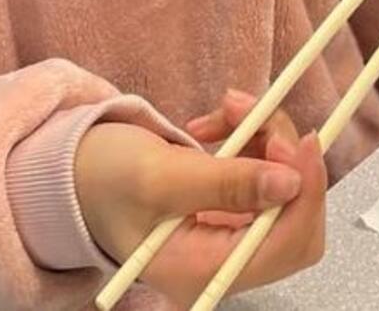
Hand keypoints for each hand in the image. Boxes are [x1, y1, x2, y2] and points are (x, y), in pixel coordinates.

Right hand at [75, 91, 326, 305]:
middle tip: (260, 114)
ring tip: (228, 107)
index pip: (286, 245)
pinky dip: (251, 138)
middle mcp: (222, 261)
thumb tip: (290, 184)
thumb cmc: (102, 178)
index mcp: (202, 271)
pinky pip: (263, 171)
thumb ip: (226, 184)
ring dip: (266, 138)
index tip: (303, 140)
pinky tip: (219, 122)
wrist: (72, 171)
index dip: (306, 192)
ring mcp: (227, 234)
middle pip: (294, 217)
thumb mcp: (160, 176)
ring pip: (283, 186)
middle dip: (286, 159)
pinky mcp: (228, 207)